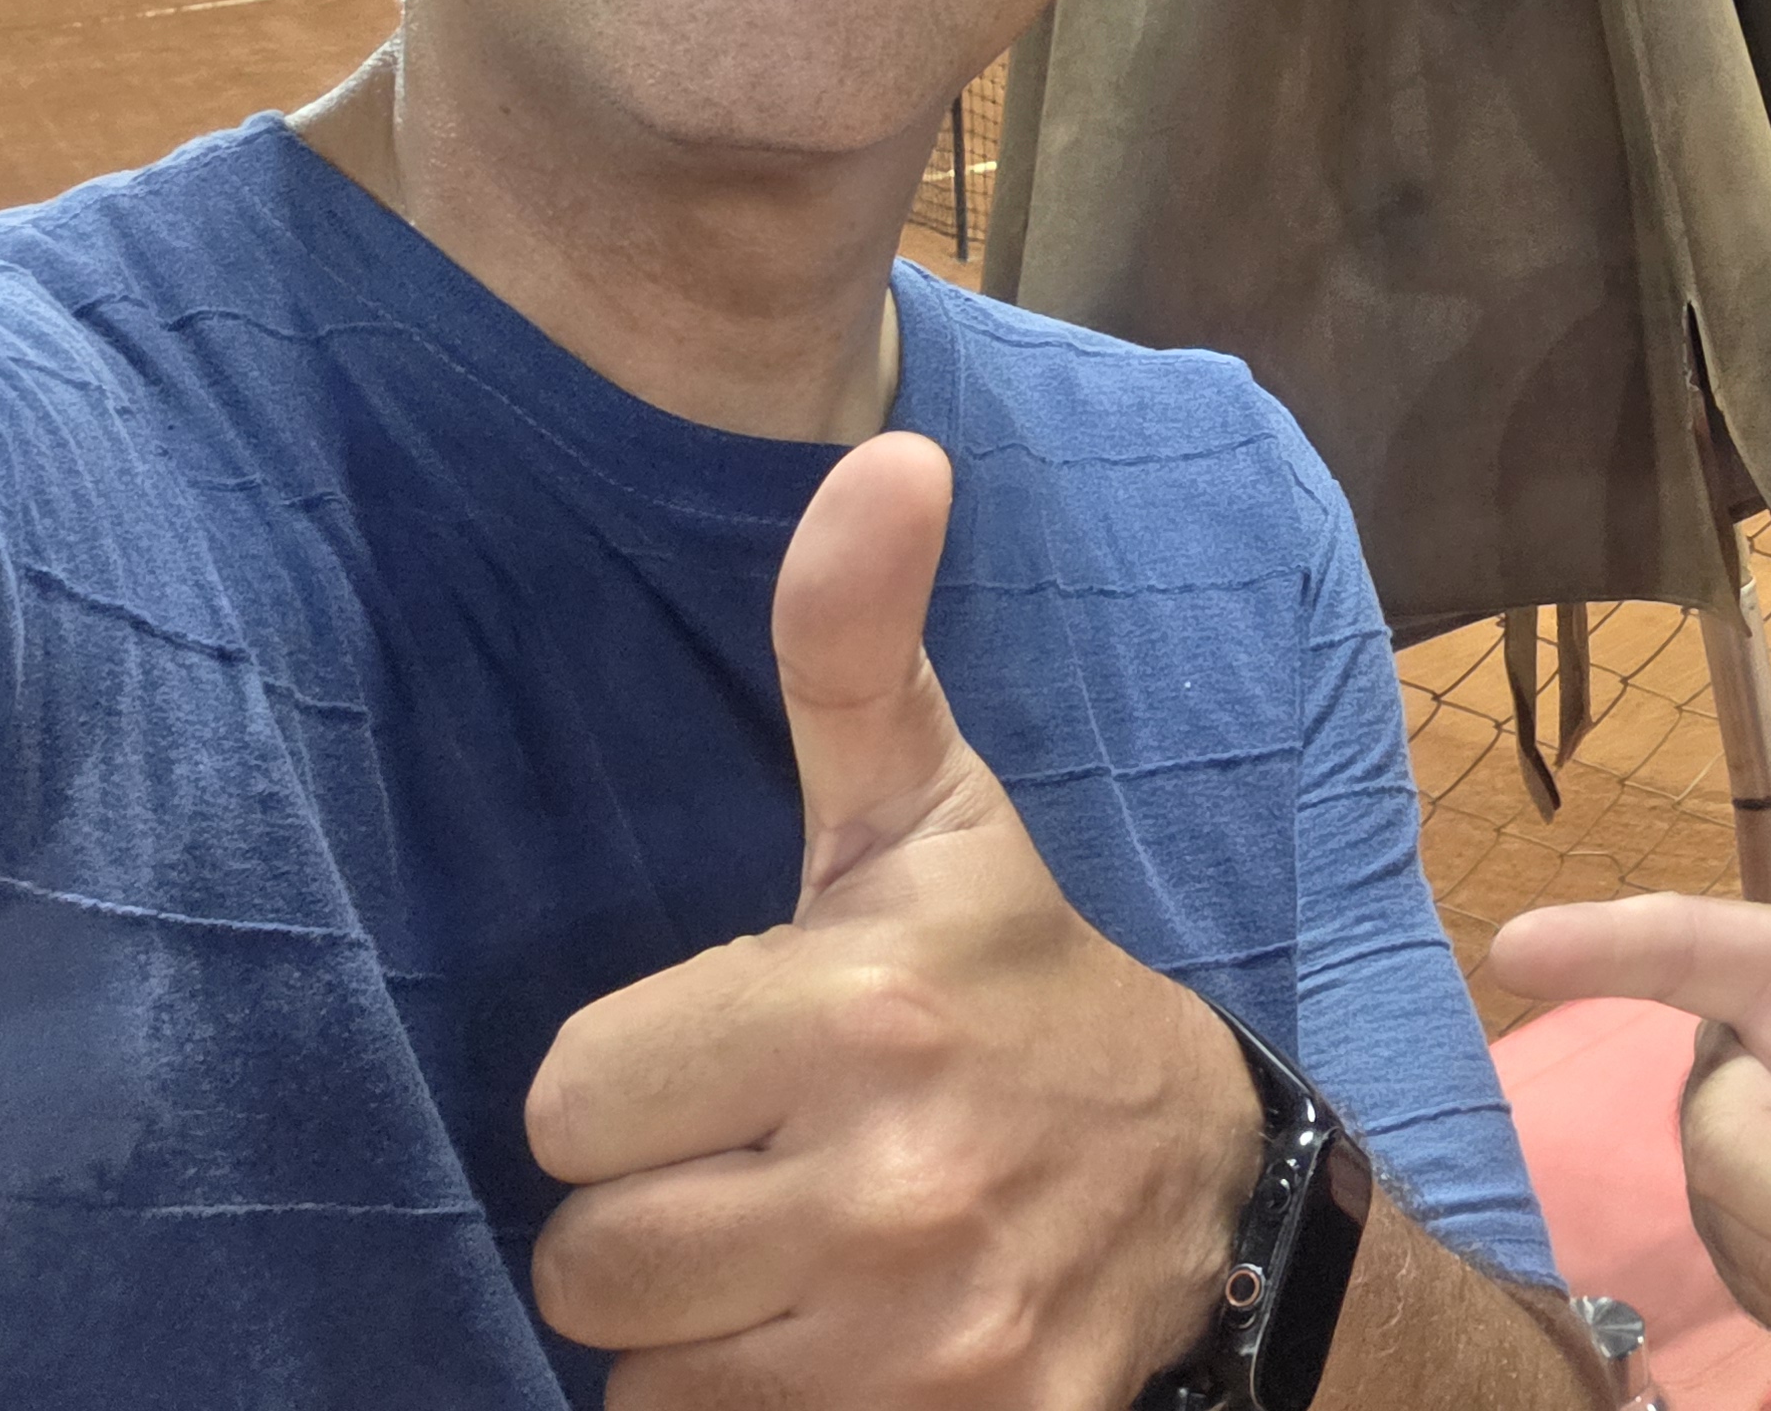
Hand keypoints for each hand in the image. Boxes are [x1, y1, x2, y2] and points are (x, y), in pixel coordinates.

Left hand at [526, 432, 1259, 1406]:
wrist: (1204, 1183)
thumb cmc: (1020, 978)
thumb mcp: (931, 812)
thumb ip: (851, 650)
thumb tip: (882, 452)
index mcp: (855, 1010)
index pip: (565, 1101)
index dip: (623, 1084)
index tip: (712, 1061)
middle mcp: (887, 1184)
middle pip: (588, 1259)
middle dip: (646, 1218)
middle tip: (748, 1165)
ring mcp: (921, 1339)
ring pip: (646, 1380)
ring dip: (696, 1331)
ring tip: (791, 1251)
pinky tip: (833, 1342)